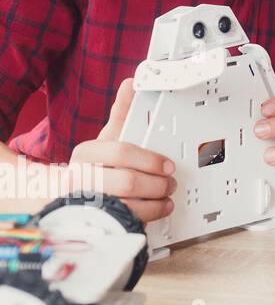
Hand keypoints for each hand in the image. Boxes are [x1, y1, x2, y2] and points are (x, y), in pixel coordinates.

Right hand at [66, 78, 175, 222]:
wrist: (73, 193)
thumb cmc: (97, 164)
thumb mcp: (108, 138)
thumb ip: (122, 113)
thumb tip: (132, 84)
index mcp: (86, 153)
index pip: (121, 152)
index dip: (150, 159)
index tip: (167, 164)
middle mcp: (81, 177)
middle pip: (127, 181)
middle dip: (156, 183)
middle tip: (170, 182)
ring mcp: (86, 202)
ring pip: (128, 204)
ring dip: (156, 201)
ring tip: (166, 195)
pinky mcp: (94, 220)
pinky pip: (125, 221)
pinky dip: (148, 216)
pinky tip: (157, 208)